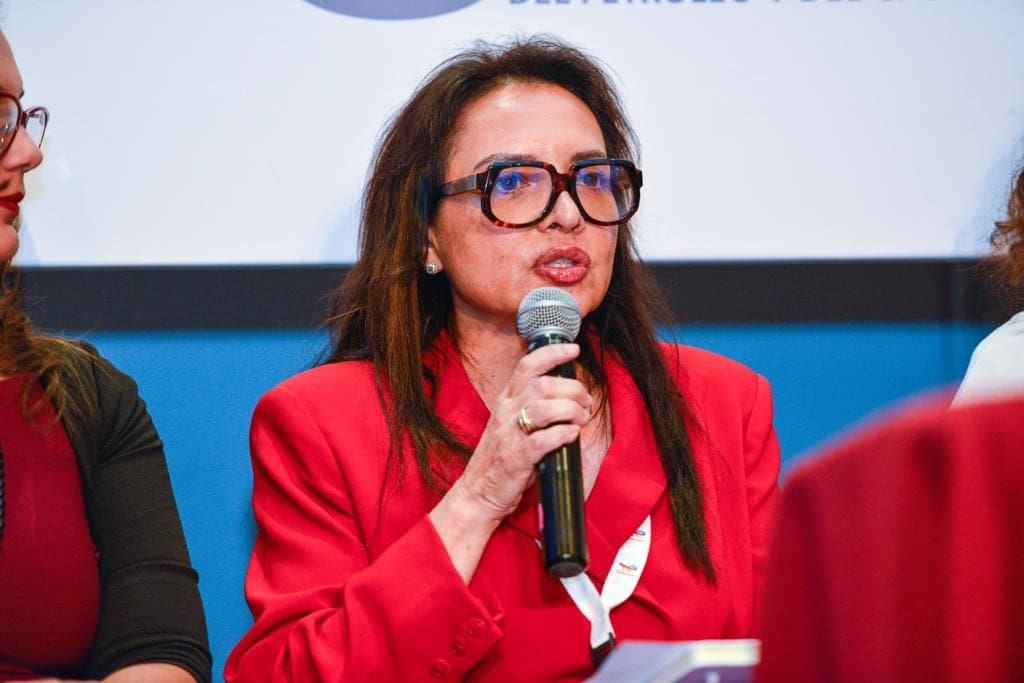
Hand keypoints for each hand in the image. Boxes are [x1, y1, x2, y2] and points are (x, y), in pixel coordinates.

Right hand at [430, 343, 591, 581]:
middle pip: (543, 385)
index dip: (552, 354)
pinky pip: (543, 439)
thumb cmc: (499, 461)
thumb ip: (532, 409)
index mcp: (505, 402)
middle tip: (585, 402)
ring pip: (544, 407)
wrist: (476, 495)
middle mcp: (505, 413)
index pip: (527, 366)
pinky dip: (563, 434)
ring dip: (571, 409)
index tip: (573, 349)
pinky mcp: (516, 459)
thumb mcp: (510, 426)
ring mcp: (509, 436)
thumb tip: (567, 396)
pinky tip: (571, 435)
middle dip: (572, 388)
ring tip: (581, 418)